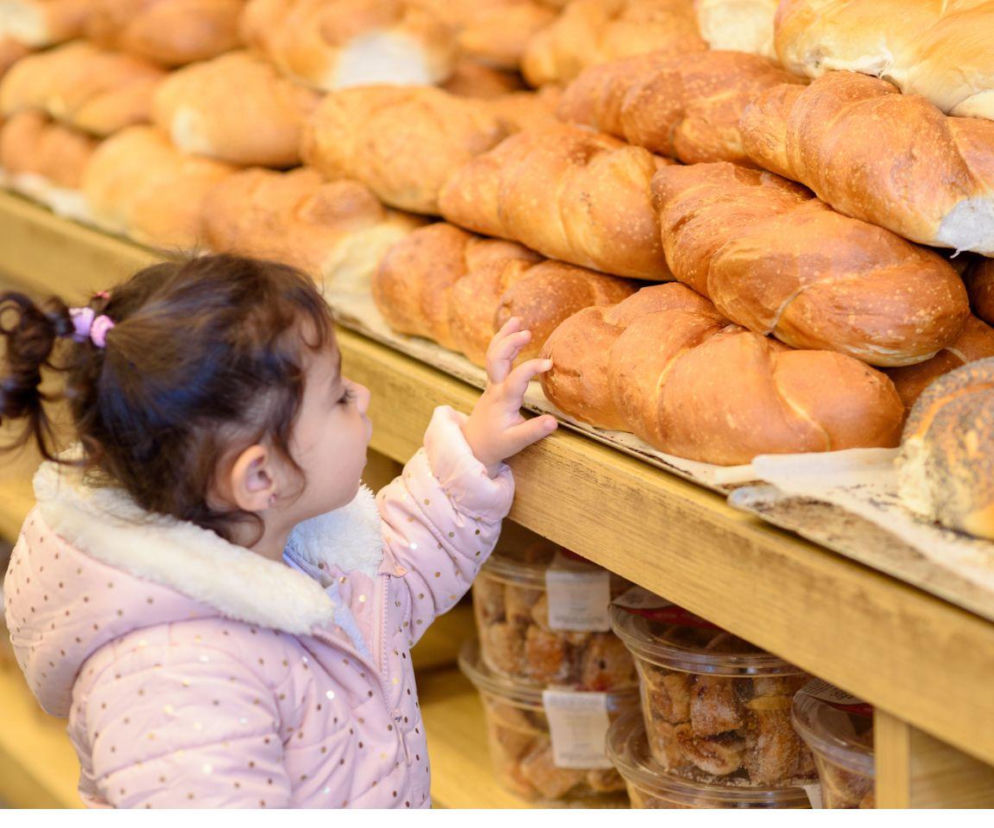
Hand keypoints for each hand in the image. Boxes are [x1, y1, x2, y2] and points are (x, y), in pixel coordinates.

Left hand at [462, 317, 557, 474]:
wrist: (473, 445)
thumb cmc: (495, 443)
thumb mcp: (515, 442)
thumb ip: (534, 431)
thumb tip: (553, 422)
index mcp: (502, 400)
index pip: (516, 379)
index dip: (531, 368)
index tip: (548, 363)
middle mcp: (494, 388)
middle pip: (496, 359)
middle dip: (509, 343)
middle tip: (527, 332)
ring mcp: (491, 384)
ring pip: (494, 355)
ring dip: (504, 336)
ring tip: (517, 320)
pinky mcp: (493, 383)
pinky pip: (495, 358)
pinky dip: (503, 343)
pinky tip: (512, 332)